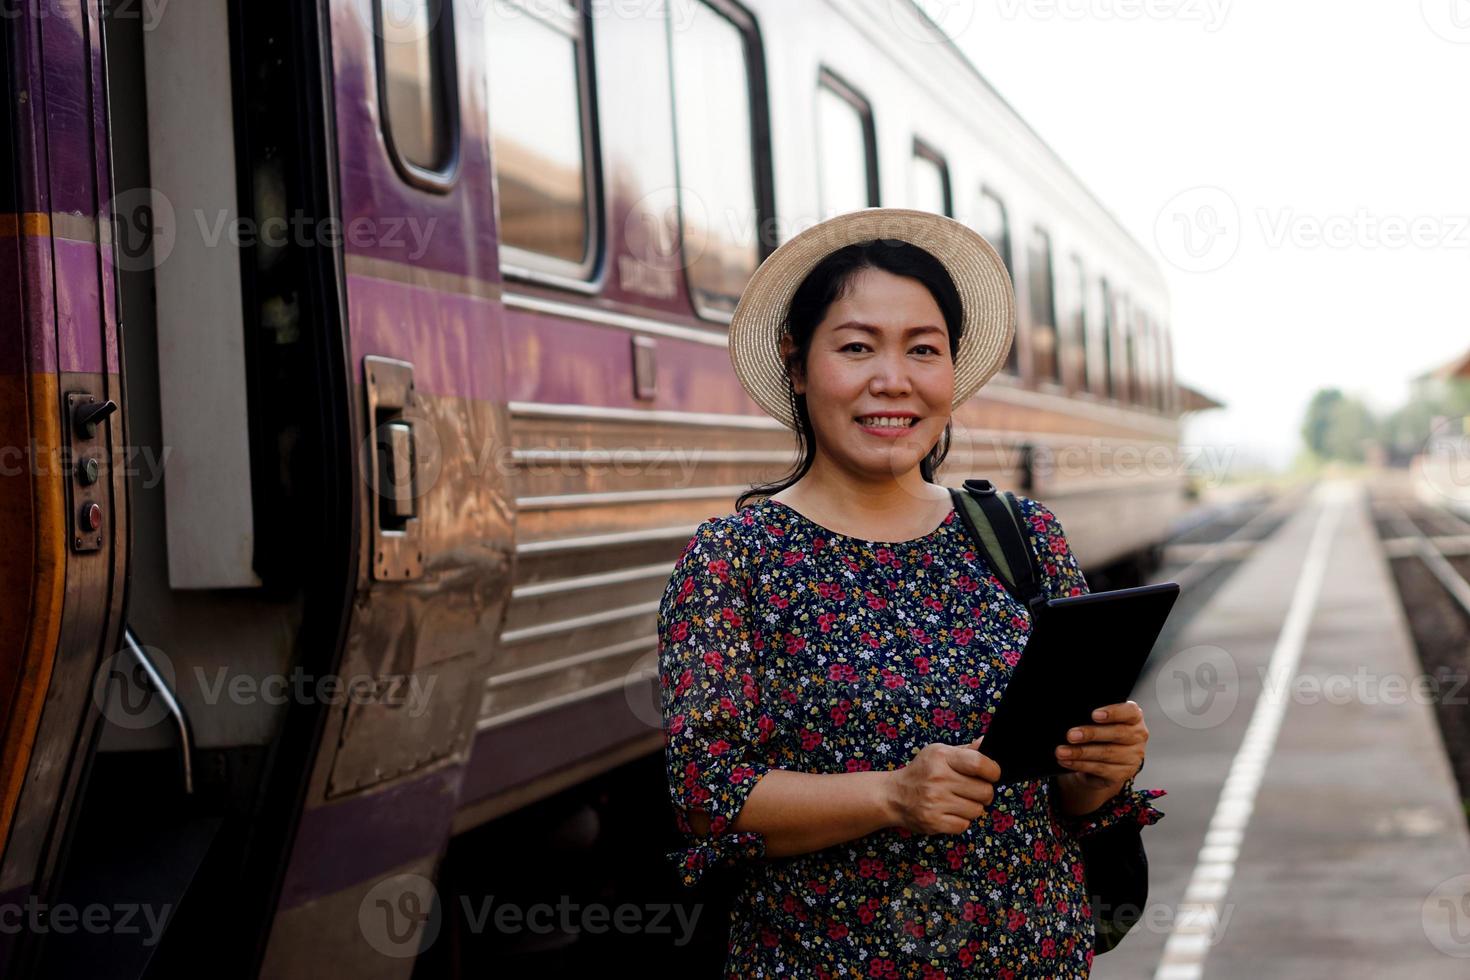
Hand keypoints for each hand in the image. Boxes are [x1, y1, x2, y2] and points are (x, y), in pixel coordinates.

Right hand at [886, 737, 1001, 835]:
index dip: (993, 771)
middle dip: (984, 792)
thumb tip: (987, 742)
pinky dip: (961, 820)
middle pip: (984, 791)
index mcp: (941, 757)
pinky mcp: (933, 822)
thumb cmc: (922, 772)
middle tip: (973, 790)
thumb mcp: (939, 753)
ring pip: (977, 811)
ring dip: (972, 807)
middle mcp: (938, 778)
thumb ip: (966, 750)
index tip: (991, 774)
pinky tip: (950, 812)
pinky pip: (964, 825)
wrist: (893, 796)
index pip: (979, 764)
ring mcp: (935, 802)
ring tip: (959, 801)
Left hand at [1055, 700, 1147, 799]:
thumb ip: (1094, 718)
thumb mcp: (1101, 722)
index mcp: (1134, 718)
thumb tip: (1072, 718)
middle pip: (1117, 733)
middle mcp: (1138, 737)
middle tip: (1070, 735)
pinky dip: (1080, 764)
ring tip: (1061, 751)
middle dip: (1091, 734)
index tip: (1094, 715)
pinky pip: (1100, 769)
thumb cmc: (1102, 733)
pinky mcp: (1123, 774)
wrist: (1107, 761)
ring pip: (1106, 753)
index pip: (1130, 712)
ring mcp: (1133, 757)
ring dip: (1080, 753)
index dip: (1113, 713)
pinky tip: (1067, 761)